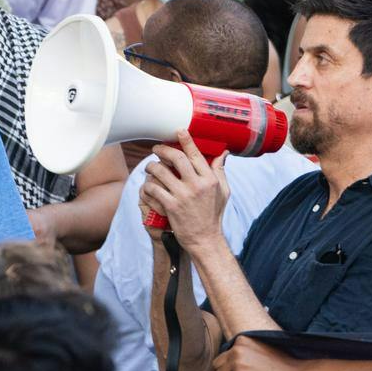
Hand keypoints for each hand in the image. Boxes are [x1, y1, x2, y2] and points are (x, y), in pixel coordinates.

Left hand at [141, 132, 228, 252]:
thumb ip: (220, 171)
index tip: (178, 131)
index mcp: (210, 180)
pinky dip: (148, 185)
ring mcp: (183, 196)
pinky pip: (154, 189)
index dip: (186, 140)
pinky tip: (148, 185)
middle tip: (156, 149)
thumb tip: (223, 152)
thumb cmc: (213, 214)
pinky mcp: (171, 207)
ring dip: (152, 166)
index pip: (196, 154)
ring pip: (161, 172)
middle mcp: (197, 185)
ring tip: (150, 166)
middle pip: (177, 158)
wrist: (204, 239)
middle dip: (163, 150)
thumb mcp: (223, 192)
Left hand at [213, 336, 303, 370]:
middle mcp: (236, 348)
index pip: (223, 355)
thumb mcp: (258, 349)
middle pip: (217, 366)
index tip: (246, 369)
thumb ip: (242, 352)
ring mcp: (237, 362)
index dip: (232, 366)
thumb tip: (227, 364)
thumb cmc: (280, 363)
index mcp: (241, 339)